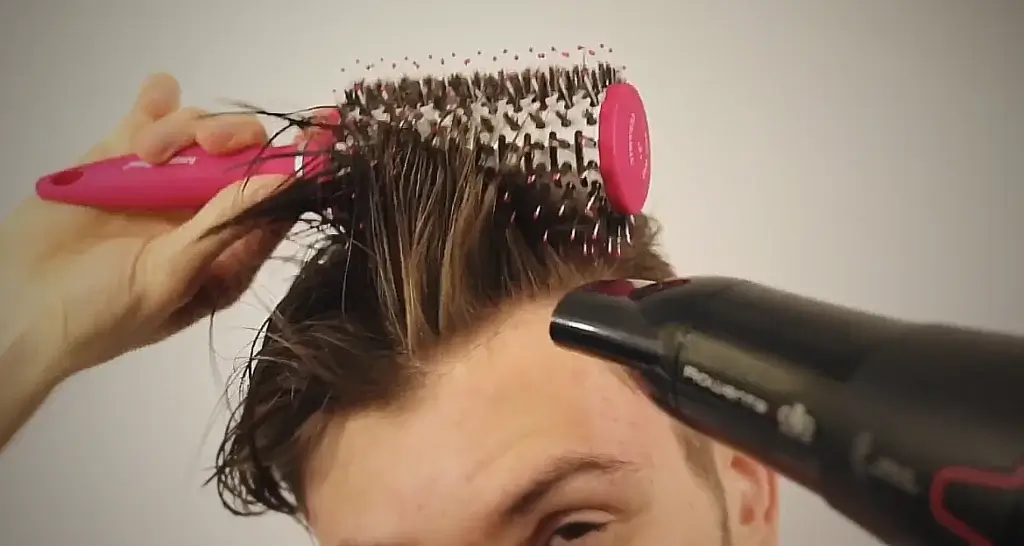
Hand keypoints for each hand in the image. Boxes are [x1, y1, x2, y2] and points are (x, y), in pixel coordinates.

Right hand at [0, 73, 293, 378]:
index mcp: (231, 251)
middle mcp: (205, 215)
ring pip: (197, 133)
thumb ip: (226, 223)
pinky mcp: (119, 164)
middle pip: (243, 156)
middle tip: (207, 143)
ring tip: (144, 153)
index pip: (280, 201)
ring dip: (179, 131)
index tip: (324, 134)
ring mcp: (163, 186)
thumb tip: (285, 180)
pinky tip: (157, 94)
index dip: (305, 167)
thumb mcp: (173, 276)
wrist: (18, 310)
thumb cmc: (103, 315)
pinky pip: (149, 121)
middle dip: (233, 139)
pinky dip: (157, 104)